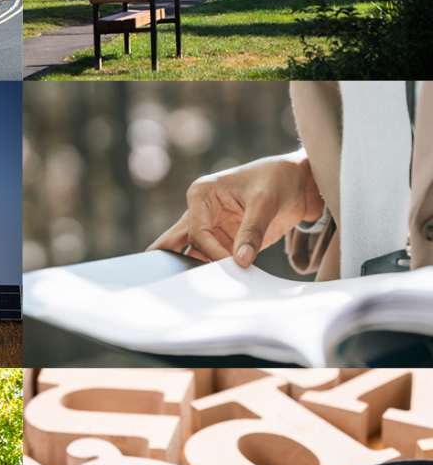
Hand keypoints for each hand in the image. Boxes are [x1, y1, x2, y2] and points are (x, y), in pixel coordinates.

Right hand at [147, 151, 322, 266]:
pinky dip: (216, 272)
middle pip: (174, 242)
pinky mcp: (226, 241)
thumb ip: (252, 231)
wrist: (300, 182)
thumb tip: (241, 261)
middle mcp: (201, 213)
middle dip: (171, 261)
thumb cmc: (278, 178)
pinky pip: (213, 260)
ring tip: (201, 287)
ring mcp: (212, 228)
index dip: (212, 251)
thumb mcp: (266, 201)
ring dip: (196, 269)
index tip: (232, 263)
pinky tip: (220, 283)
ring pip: (191, 254)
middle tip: (164, 283)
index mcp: (201, 195)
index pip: (197, 232)